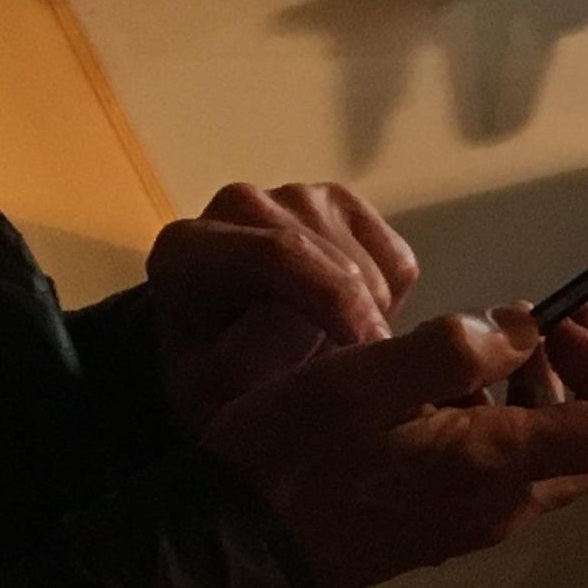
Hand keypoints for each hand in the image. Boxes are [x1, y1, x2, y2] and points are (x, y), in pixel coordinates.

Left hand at [148, 181, 421, 432]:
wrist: (219, 354)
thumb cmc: (211, 376)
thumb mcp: (210, 389)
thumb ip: (245, 360)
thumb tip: (305, 325)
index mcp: (190, 247)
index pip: (280, 253)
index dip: (336, 299)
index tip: (370, 351)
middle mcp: (241, 205)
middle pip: (338, 261)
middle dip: (358, 321)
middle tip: (339, 371)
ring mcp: (297, 198)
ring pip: (374, 263)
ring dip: (372, 316)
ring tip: (334, 348)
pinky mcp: (344, 207)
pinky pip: (397, 262)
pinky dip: (389, 302)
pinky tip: (348, 319)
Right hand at [203, 304, 587, 587]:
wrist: (232, 558)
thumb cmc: (290, 461)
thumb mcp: (363, 381)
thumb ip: (453, 349)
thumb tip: (522, 328)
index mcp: (500, 465)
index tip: (563, 320)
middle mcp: (505, 504)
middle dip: (584, 375)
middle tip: (535, 324)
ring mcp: (474, 520)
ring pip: (548, 454)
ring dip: (536, 393)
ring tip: (476, 345)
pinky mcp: (441, 523)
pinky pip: (500, 468)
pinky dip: (494, 419)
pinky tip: (433, 388)